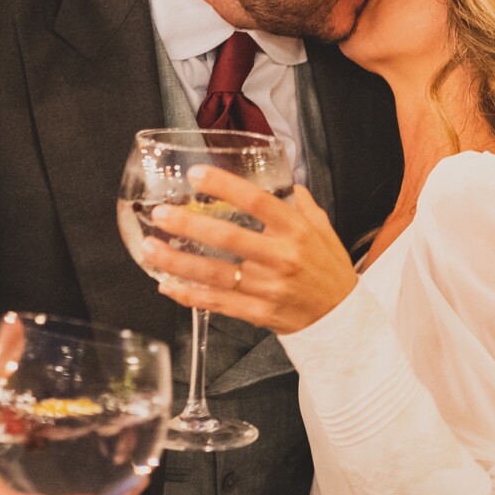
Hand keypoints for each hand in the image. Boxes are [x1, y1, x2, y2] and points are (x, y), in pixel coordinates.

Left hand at [145, 168, 355, 334]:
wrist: (342, 319)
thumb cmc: (330, 271)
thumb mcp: (323, 229)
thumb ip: (300, 203)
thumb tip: (282, 181)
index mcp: (296, 231)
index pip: (257, 202)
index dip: (224, 186)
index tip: (197, 175)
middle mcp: (281, 258)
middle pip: (228, 238)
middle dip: (189, 225)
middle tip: (161, 214)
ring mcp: (268, 289)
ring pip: (215, 274)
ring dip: (178, 261)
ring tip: (151, 247)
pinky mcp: (258, 314)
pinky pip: (217, 304)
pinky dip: (189, 295)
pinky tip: (166, 284)